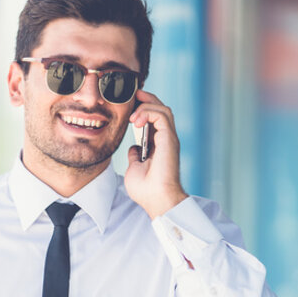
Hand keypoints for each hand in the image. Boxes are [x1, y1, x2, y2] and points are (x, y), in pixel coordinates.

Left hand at [124, 90, 188, 218]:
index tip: (127, 107)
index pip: (153, 118)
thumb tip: (133, 148)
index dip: (142, 108)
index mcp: (158, 144)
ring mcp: (168, 138)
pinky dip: (149, 112)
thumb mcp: (135, 168)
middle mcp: (165, 139)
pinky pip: (162, 115)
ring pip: (163, 109)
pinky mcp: (169, 139)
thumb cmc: (147, 189)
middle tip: (131, 97)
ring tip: (132, 116)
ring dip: (146, 106)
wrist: (157, 200)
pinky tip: (137, 121)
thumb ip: (135, 155)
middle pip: (160, 109)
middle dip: (146, 99)